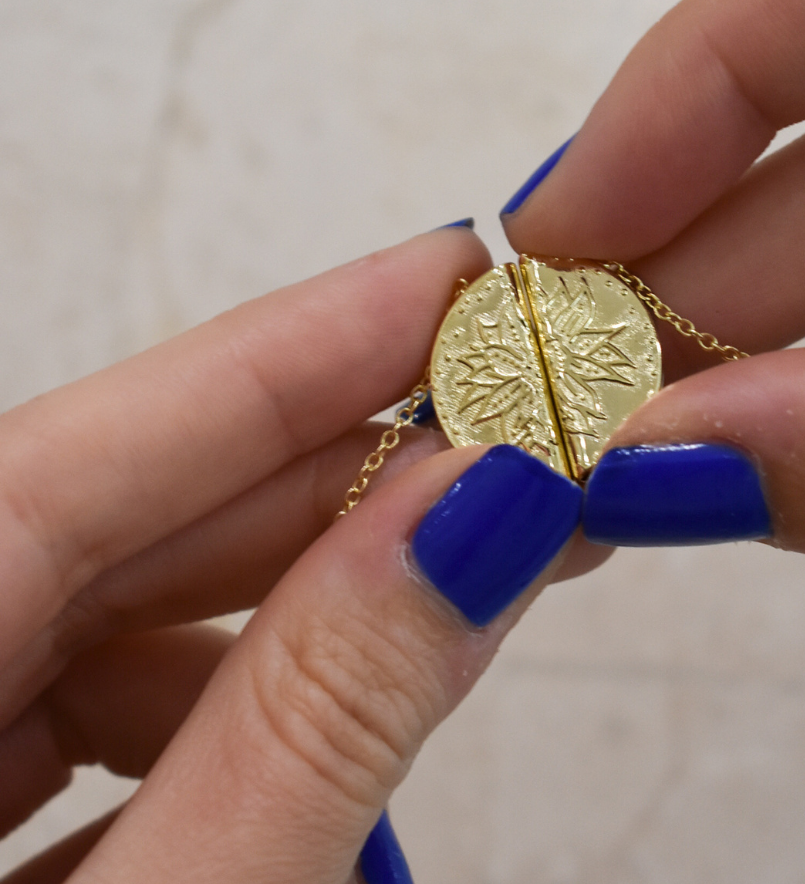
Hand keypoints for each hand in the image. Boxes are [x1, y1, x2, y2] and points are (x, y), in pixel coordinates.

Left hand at [0, 229, 589, 882]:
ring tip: (467, 594)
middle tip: (512, 443)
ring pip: (118, 630)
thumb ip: (314, 724)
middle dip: (331, 485)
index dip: (289, 353)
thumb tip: (476, 515)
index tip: (448, 278)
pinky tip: (336, 740)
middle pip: (115, 530)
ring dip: (297, 613)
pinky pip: (96, 730)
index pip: (78, 458)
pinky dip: (227, 720)